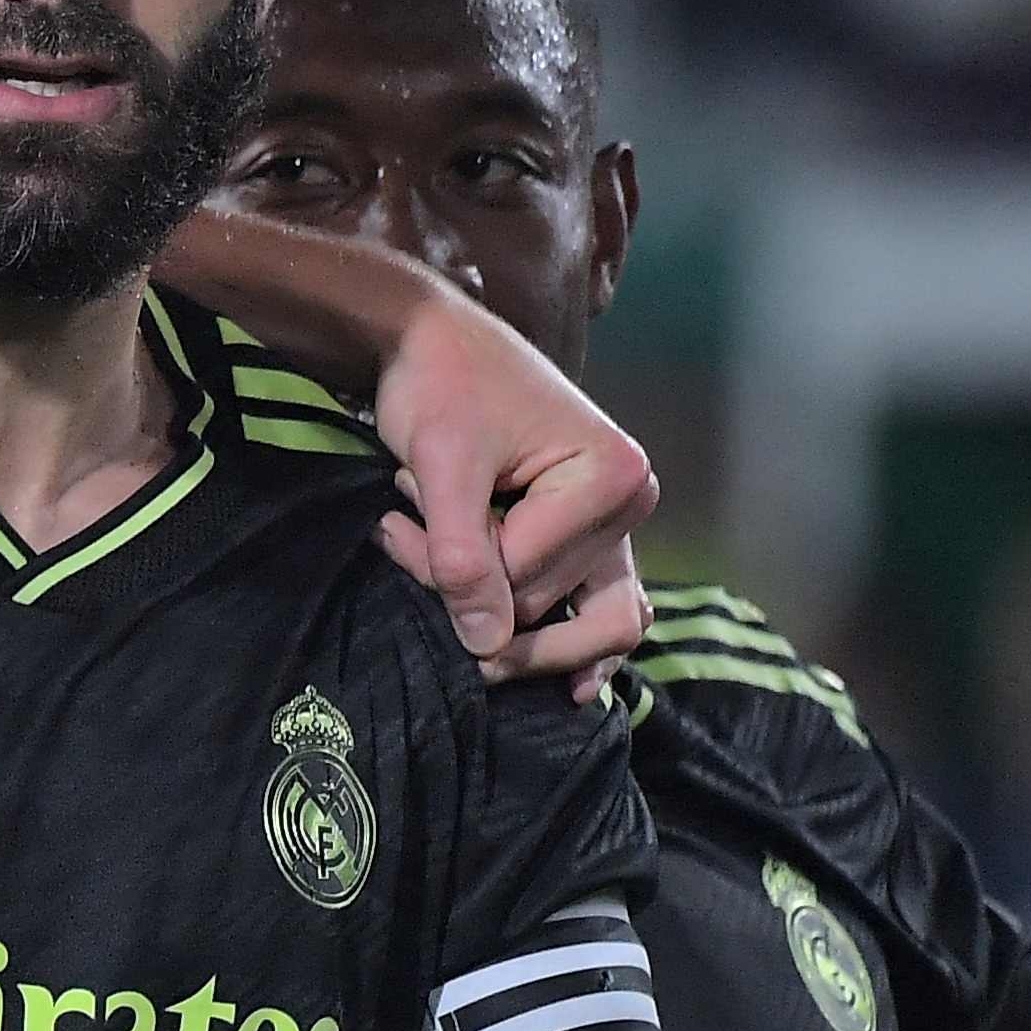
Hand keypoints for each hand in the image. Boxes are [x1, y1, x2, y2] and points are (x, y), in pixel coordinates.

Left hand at [360, 299, 654, 683]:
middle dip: (465, 584)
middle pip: (547, 603)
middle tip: (401, 531)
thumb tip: (488, 648)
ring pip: (572, 617)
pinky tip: (575, 689)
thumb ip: (460, 557)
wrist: (431, 341)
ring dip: (490, 601)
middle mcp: (632, 505)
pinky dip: (573, 642)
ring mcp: (614, 526)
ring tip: (423, 543)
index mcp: (613, 477)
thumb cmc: (439, 386)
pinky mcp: (588, 537)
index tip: (398, 516)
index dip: (454, 563)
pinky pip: (599, 608)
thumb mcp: (441, 468)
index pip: (526, 576)